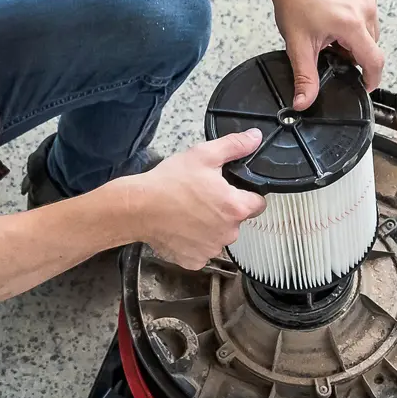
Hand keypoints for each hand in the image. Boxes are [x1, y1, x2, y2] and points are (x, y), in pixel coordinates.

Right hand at [127, 129, 265, 267]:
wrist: (138, 208)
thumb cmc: (169, 183)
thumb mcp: (203, 155)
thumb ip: (234, 146)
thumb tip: (255, 138)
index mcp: (235, 207)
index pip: (258, 204)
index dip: (247, 195)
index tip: (231, 190)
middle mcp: (228, 233)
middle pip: (236, 221)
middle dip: (224, 210)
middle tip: (203, 197)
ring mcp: (211, 249)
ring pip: (218, 236)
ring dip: (209, 227)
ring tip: (189, 212)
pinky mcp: (194, 260)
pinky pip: (200, 250)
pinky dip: (193, 241)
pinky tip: (181, 228)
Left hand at [258, 0, 382, 108]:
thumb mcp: (298, 45)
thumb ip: (305, 77)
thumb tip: (304, 102)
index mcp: (351, 24)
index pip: (374, 61)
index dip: (371, 79)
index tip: (365, 86)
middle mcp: (364, 7)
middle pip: (371, 45)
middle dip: (353, 54)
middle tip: (330, 49)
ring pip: (370, 29)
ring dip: (355, 37)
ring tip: (331, 31)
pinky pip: (367, 11)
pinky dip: (356, 19)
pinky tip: (336, 15)